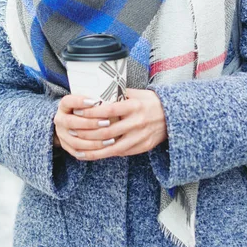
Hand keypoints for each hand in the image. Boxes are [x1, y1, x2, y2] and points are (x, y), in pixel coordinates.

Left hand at [53, 89, 167, 160]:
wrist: (174, 116)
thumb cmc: (152, 102)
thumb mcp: (137, 94)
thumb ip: (119, 95)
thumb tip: (97, 92)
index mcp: (135, 106)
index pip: (109, 110)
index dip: (91, 113)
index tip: (77, 112)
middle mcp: (137, 122)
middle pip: (107, 132)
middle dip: (87, 133)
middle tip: (72, 131)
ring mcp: (141, 137)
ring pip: (112, 147)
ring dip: (93, 149)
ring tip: (78, 148)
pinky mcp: (143, 147)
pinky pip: (121, 153)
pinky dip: (106, 154)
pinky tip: (93, 154)